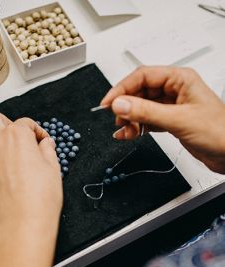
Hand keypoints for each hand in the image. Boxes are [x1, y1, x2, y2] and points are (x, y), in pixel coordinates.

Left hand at [0, 113, 62, 231]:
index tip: (41, 141)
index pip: (25, 123)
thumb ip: (47, 150)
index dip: (36, 131)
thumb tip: (45, 144)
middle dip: (9, 125)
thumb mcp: (52, 168)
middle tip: (20, 139)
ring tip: (4, 150)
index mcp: (16, 136)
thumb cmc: (39, 197)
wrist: (21, 222)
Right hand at [101, 66, 224, 172]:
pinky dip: (136, 126)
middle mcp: (175, 89)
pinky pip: (146, 119)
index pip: (142, 76)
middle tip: (117, 118)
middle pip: (139, 91)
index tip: (109, 102)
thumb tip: (120, 103)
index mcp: (180, 79)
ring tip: (125, 129)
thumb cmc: (220, 132)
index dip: (122, 88)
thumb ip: (146, 111)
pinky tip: (129, 134)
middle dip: (125, 105)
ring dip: (129, 118)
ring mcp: (172, 105)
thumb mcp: (178, 120)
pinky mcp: (170, 120)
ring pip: (140, 106)